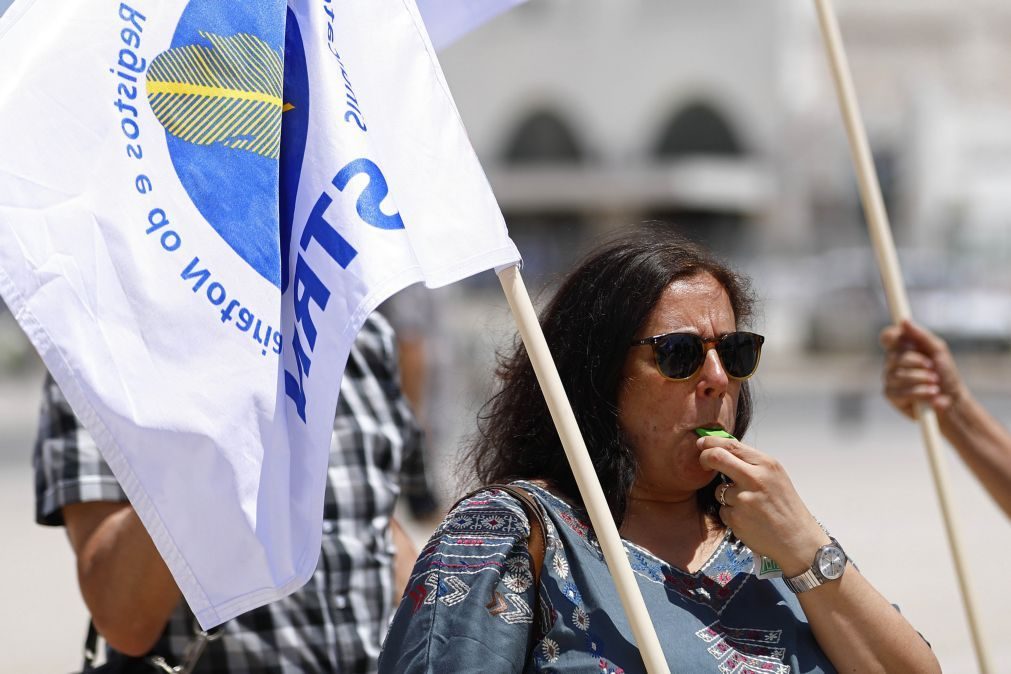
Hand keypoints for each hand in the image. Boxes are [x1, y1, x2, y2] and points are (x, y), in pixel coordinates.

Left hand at [698, 436, 827, 575]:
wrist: (798, 540)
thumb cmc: (786, 507)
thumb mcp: (775, 477)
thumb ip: (751, 464)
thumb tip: (722, 449)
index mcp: (766, 465)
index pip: (731, 445)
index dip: (711, 442)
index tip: (702, 443)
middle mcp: (755, 478)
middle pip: (716, 457)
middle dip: (704, 458)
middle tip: (703, 463)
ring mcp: (744, 499)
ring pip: (719, 489)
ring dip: (726, 497)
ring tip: (749, 507)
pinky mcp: (736, 518)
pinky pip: (723, 510)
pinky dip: (731, 514)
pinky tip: (748, 520)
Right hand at [880, 320, 965, 418]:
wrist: (954, 401)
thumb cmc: (946, 374)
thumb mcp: (938, 350)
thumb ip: (921, 335)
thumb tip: (903, 321)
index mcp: (902, 349)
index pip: (887, 337)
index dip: (893, 337)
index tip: (909, 342)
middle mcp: (892, 363)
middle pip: (893, 356)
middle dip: (916, 362)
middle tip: (932, 367)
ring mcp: (890, 379)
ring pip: (896, 374)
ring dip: (920, 378)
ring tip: (935, 383)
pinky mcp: (891, 396)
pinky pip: (899, 392)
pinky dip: (919, 392)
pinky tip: (931, 394)